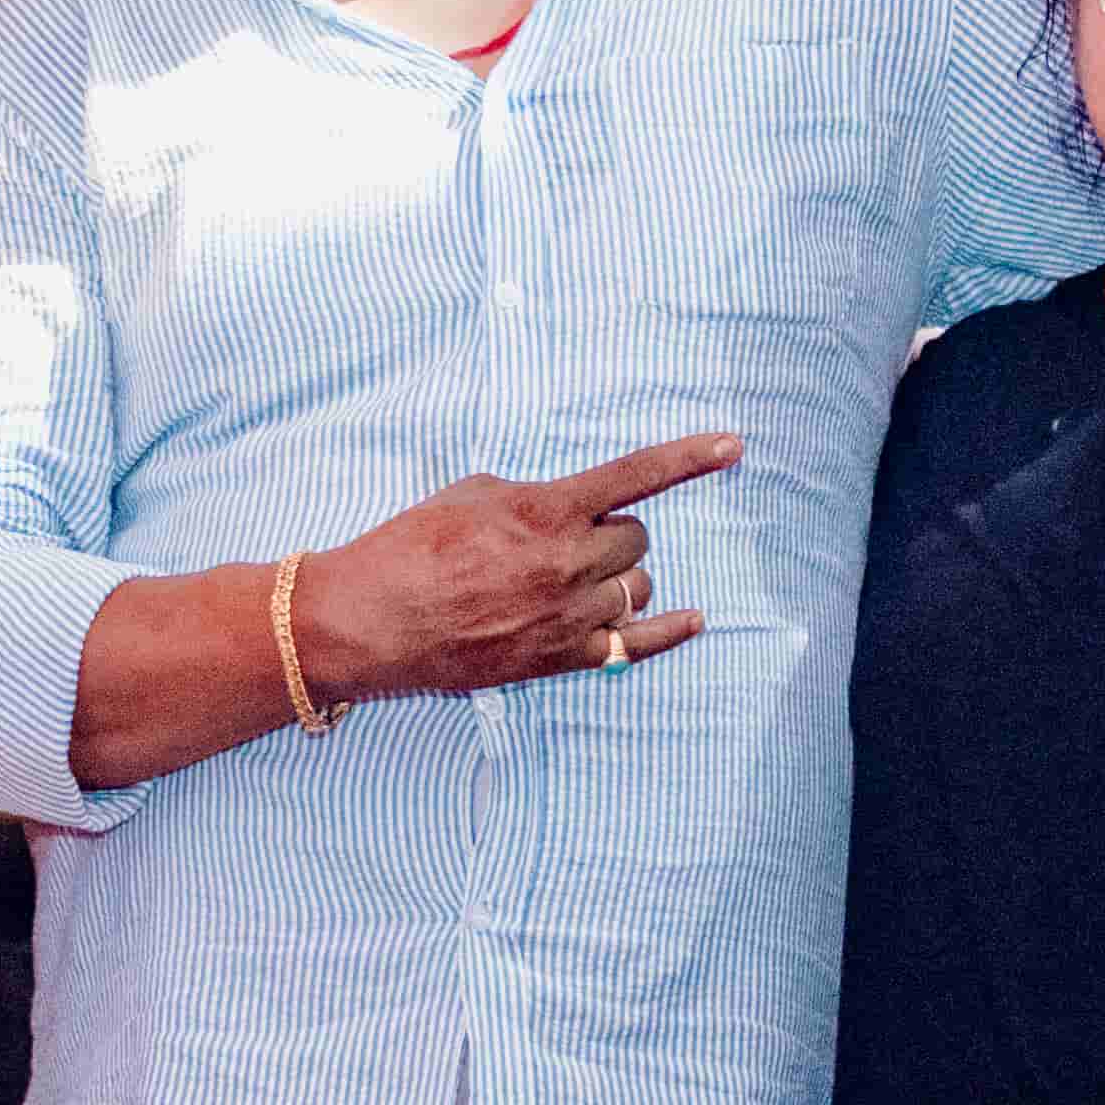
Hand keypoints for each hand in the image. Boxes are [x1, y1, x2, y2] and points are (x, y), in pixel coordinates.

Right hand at [293, 437, 740, 700]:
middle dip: (612, 533)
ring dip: (617, 576)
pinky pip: (633, 646)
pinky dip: (669, 632)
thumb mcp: (473, 493)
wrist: (373, 619)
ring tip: (572, 578)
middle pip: (635, 539)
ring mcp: (568, 615)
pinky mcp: (559, 658)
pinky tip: (693, 620)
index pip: (636, 477)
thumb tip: (567, 511)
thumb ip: (534, 497)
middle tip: (568, 538)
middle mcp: (568, 562)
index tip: (732, 445)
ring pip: (636, 586)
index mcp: (547, 510)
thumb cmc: (411, 547)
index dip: (689, 458)